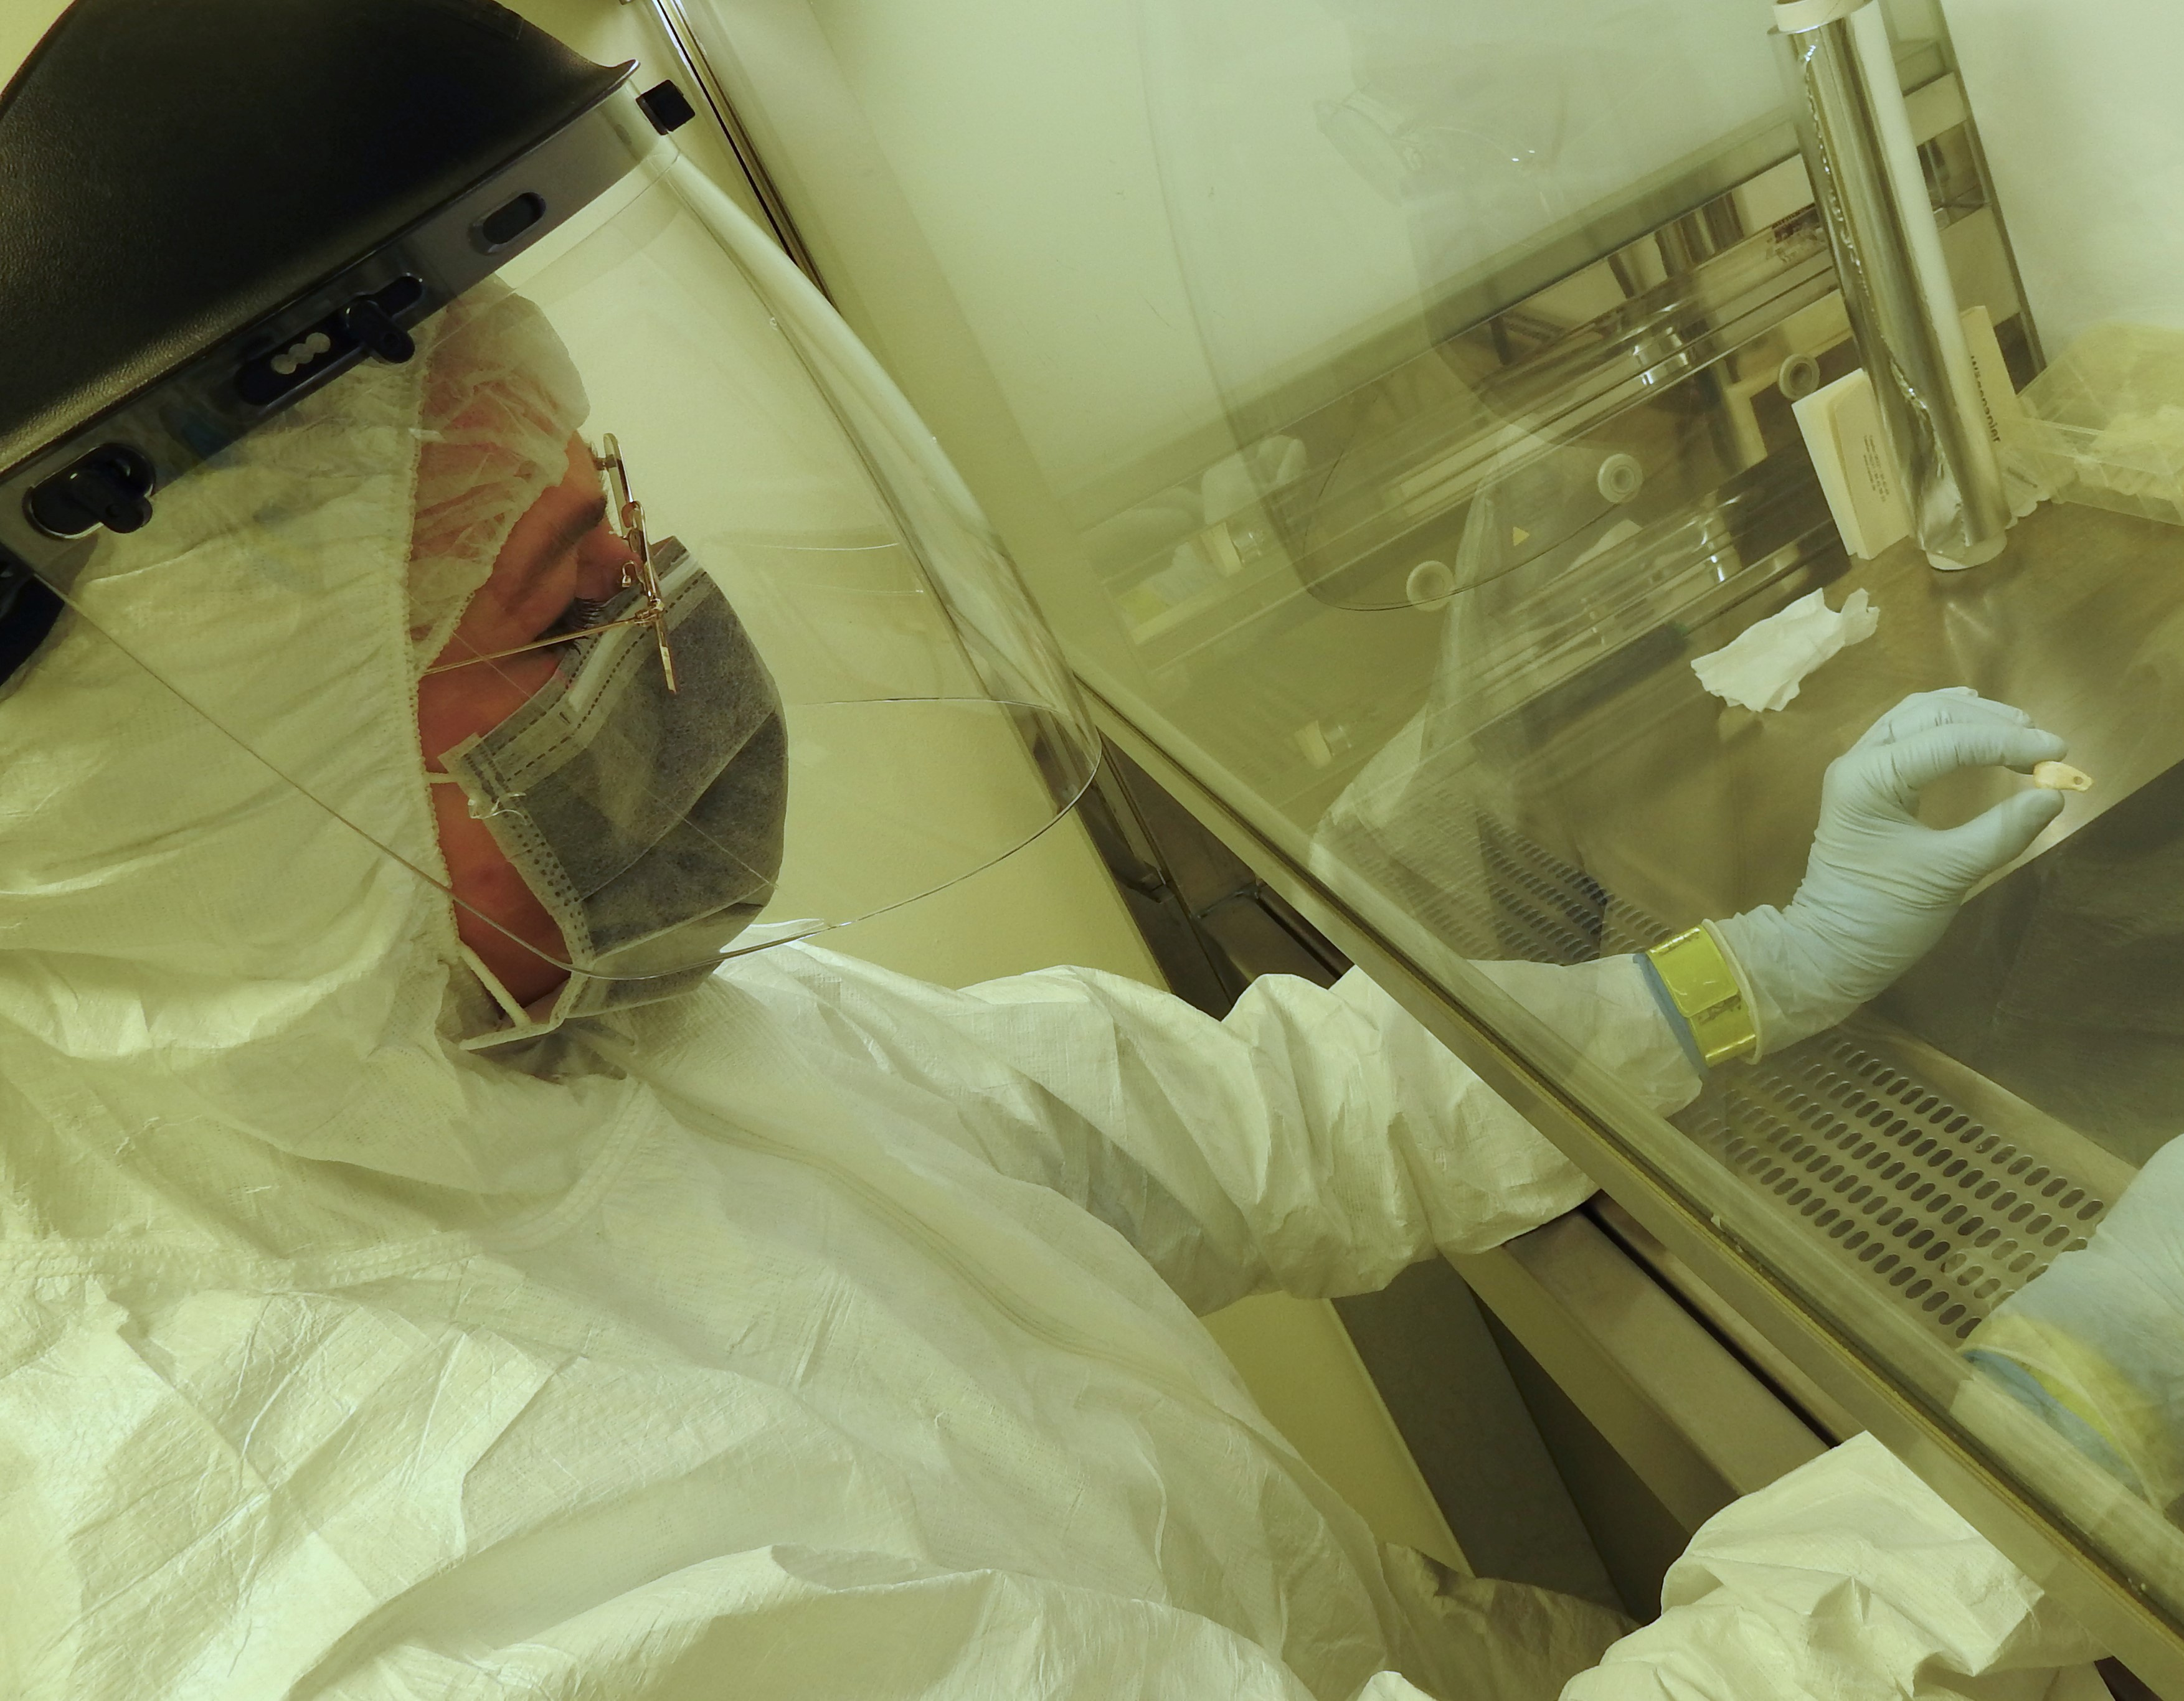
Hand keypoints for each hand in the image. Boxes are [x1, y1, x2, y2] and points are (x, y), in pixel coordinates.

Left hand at [1714, 688, 2066, 1052]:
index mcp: (1866, 779)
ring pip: (1919, 716)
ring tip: (2022, 732)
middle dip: (1990, 722)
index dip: (2008, 742)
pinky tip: (1978, 725)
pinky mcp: (1870, 781)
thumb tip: (2054, 795)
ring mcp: (1860, 768)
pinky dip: (1949, 726)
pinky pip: (1910, 734)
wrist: (1831, 947)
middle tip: (2044, 744)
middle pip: (1931, 713)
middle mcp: (1858, 761)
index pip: (1948, 740)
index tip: (2060, 752)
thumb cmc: (1881, 915)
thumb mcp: (1949, 875)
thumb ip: (2002, 832)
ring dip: (1972, 717)